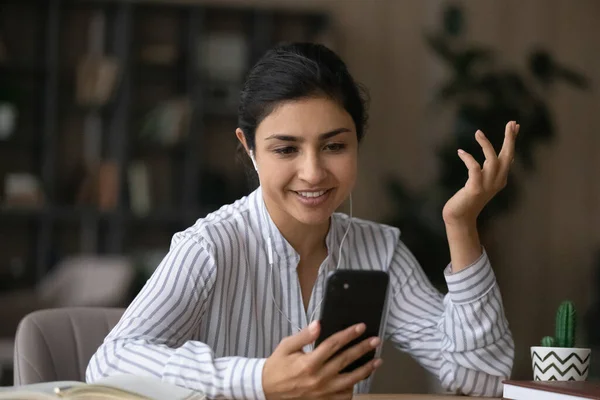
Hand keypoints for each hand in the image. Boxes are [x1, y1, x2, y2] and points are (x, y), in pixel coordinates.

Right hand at [262, 321, 381, 399]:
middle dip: (363, 349)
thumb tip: (319, 323)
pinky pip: (344, 396)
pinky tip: (359, 380)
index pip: (334, 344)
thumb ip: (304, 335)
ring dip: (366, 369)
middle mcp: (318, 378)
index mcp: (309, 362)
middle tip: (376, 341)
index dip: (349, 334)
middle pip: (346, 360)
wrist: (267, 389)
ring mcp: (323, 392)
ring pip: (350, 380)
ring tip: (377, 361)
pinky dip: (353, 388)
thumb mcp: (287, 346)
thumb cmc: (277, 365)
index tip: (361, 327)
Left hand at [442, 121, 518, 225]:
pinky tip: (461, 152)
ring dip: (486, 145)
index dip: (512, 140)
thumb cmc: (468, 199)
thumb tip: (490, 157)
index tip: (515, 125)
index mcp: (500, 179)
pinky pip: (474, 169)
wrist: (460, 217)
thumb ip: (487, 171)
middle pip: (507, 156)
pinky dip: (468, 159)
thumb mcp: (481, 182)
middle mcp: (497, 181)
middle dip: (510, 139)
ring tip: (478, 132)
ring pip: (492, 161)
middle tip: (511, 123)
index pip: (509, 156)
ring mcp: (486, 186)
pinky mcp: (474, 189)